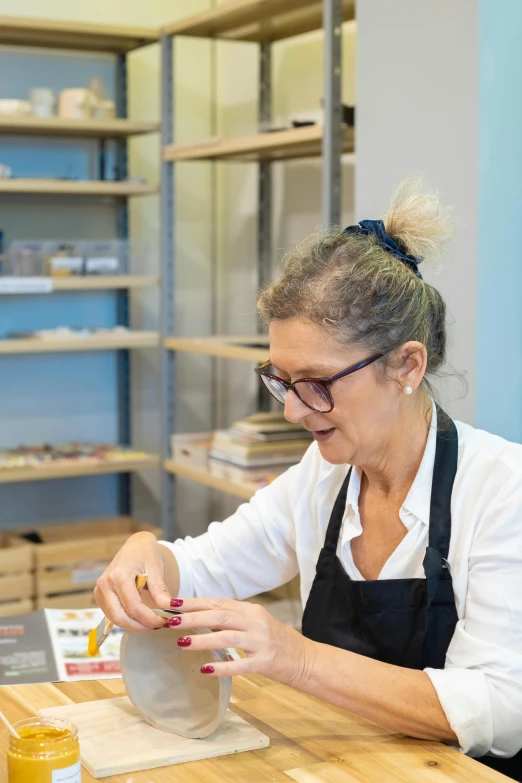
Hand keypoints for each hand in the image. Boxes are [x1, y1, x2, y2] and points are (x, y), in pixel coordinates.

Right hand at [94, 532, 174, 630]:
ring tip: (151, 623)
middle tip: (157, 626)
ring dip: (133, 626)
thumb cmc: (146, 554)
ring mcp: (99, 590)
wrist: (135, 546)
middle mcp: (105, 584)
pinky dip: (126, 620)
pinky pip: (112, 614)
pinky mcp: (100, 595)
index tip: (164, 621)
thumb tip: (169, 609)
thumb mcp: (156, 569)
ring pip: (115, 619)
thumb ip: (160, 591)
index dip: (149, 618)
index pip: (134, 607)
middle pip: (121, 617)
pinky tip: (140, 619)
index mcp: (118, 576)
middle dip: (140, 626)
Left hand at [165, 597, 314, 684]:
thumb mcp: (254, 623)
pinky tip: (205, 669)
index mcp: (251, 610)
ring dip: (203, 640)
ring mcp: (261, 642)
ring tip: (181, 643)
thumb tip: (198, 616)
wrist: (304, 659)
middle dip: (193, 618)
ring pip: (228, 638)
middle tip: (170, 621)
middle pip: (220, 616)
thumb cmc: (274, 640)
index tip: (173, 603)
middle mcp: (256, 622)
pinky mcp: (265, 663)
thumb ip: (231, 619)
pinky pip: (240, 665)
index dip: (194, 603)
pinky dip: (222, 667)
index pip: (218, 603)